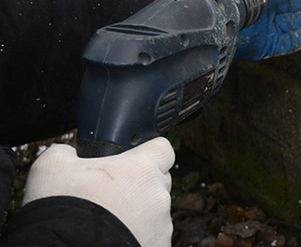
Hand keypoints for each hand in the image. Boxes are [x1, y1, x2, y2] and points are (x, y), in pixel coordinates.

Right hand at [23, 138, 173, 246]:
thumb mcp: (52, 168)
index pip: (161, 148)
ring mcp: (161, 223)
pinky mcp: (159, 244)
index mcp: (141, 169)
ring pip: (154, 210)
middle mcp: (158, 195)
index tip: (131, 159)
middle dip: (139, 185)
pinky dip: (137, 234)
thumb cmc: (63, 211)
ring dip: (138, 212)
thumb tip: (68, 153)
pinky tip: (113, 237)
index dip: (146, 152)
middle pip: (157, 181)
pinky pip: (152, 234)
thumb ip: (67, 152)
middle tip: (112, 193)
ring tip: (108, 220)